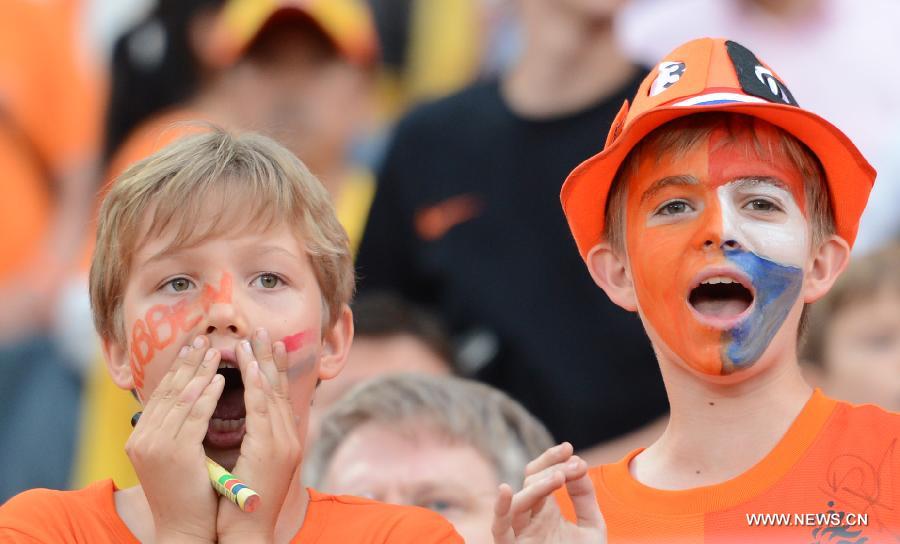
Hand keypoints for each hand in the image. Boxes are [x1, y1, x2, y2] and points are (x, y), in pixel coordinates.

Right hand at [126, 336, 223, 542]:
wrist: (184, 530)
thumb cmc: (187, 494)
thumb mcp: (174, 455)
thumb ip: (176, 429)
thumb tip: (192, 397)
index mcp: (141, 437)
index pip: (161, 394)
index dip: (177, 369)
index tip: (192, 347)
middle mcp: (143, 438)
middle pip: (169, 390)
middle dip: (188, 362)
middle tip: (203, 338)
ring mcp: (156, 445)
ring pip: (182, 399)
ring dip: (200, 371)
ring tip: (216, 351)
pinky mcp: (175, 453)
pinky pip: (195, 416)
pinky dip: (208, 395)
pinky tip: (220, 379)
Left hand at [217, 328, 302, 542]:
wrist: (249, 533)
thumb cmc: (243, 504)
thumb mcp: (252, 465)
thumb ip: (254, 441)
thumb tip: (248, 423)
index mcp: (283, 441)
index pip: (278, 397)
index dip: (274, 370)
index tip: (268, 345)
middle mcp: (288, 437)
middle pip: (279, 388)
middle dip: (271, 358)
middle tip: (263, 331)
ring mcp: (282, 442)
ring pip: (272, 393)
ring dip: (262, 364)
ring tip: (253, 339)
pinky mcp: (270, 449)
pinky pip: (262, 409)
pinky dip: (257, 385)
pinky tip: (251, 367)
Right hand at [492, 442, 605, 543]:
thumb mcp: (592, 528)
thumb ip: (584, 498)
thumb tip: (577, 466)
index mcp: (544, 511)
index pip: (540, 475)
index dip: (551, 459)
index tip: (569, 448)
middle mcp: (529, 519)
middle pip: (528, 481)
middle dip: (549, 466)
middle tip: (572, 461)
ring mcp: (520, 533)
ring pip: (518, 500)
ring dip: (538, 485)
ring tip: (560, 477)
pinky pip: (500, 528)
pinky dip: (500, 509)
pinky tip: (507, 490)